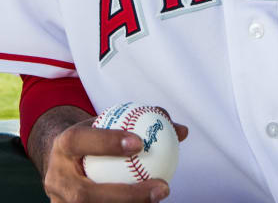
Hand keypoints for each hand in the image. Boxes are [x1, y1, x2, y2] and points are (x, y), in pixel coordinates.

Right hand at [43, 111, 187, 202]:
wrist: (63, 161)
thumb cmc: (96, 137)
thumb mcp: (110, 122)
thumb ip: (141, 122)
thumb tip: (181, 131)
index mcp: (63, 145)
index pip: (81, 141)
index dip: (107, 142)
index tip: (140, 143)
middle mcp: (56, 178)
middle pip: (85, 194)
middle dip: (126, 194)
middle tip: (162, 187)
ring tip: (160, 197)